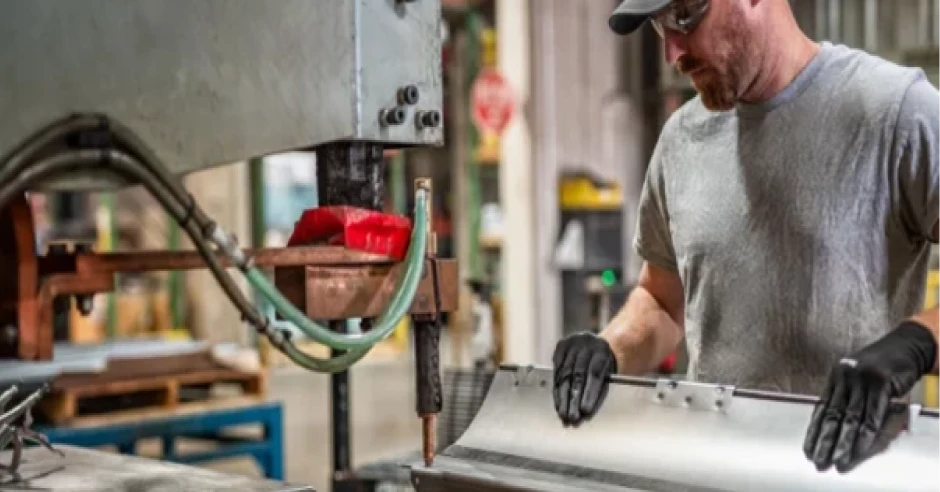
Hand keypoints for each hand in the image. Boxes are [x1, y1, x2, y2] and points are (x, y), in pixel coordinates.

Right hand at [552, 332, 617, 424]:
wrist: (595, 344)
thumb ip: (599, 390)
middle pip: (578, 374)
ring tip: (564, 414)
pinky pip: (556, 371)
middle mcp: (586, 343)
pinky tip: (558, 402)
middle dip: (574, 398)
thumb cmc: (603, 365)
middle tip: (572, 416)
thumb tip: (586, 413)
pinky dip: (557, 389)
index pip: (594, 373)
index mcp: (602, 350)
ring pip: (565, 374)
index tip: (585, 410)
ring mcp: (572, 343)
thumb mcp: (607, 373)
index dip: (589, 393)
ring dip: (563, 396)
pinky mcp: (560, 346)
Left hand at [803, 321, 936, 472]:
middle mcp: (845, 376)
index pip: (820, 408)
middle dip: (824, 441)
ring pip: (850, 417)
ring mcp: (861, 379)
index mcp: (836, 376)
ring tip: (838, 460)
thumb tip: (838, 428)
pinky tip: (860, 448)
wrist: (906, 347)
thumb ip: (849, 399)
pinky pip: (871, 415)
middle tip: (819, 460)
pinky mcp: (880, 383)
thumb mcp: (859, 379)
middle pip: (832, 415)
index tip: (808, 448)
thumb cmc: (883, 364)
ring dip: (843, 442)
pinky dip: (866, 434)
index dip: (814, 431)